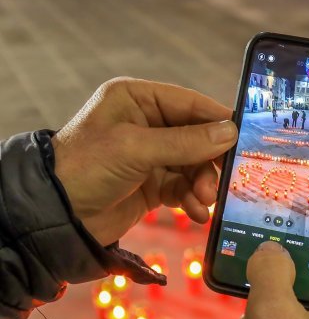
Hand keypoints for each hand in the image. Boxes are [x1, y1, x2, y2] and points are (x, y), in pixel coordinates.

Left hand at [52, 78, 236, 245]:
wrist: (54, 218)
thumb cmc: (84, 168)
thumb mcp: (135, 149)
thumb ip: (186, 142)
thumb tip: (230, 132)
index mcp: (137, 99)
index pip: (190, 104)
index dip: (218, 120)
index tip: (244, 136)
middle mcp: (146, 123)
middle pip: (198, 136)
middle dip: (210, 161)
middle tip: (225, 179)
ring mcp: (150, 154)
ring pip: (194, 164)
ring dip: (203, 183)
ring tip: (205, 201)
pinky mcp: (152, 183)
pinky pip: (184, 186)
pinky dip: (193, 199)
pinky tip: (196, 212)